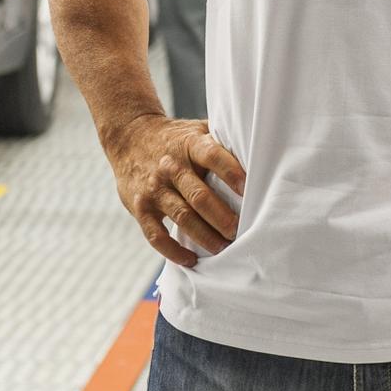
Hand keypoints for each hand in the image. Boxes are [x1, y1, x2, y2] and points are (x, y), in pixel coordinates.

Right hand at [104, 113, 245, 268]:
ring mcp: (154, 189)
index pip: (212, 156)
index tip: (249, 190)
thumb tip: (261, 153)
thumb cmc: (175, 138)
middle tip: (240, 231)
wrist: (129, 137)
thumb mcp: (197, 130)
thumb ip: (222, 141)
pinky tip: (191, 260)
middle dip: (222, 217)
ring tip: (224, 248)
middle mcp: (170, 167)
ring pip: (181, 217)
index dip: (231, 172)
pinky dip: (173, 251)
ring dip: (205, 236)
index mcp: (189, 144)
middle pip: (199, 195)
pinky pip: (156, 235)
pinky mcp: (140, 208)